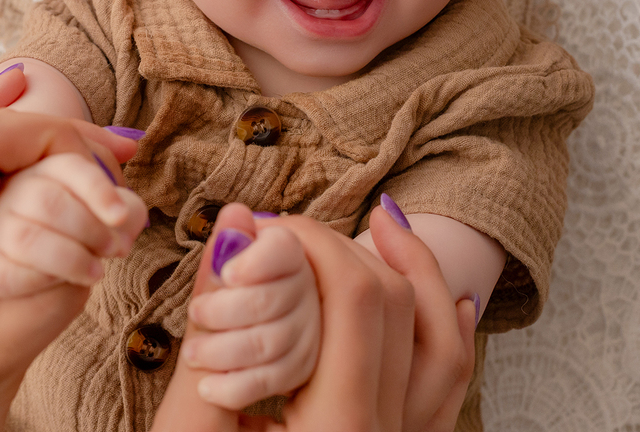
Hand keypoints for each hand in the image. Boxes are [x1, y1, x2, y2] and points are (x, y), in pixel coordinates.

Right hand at [0, 141, 147, 298]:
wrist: (51, 279)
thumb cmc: (85, 239)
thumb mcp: (110, 218)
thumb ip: (125, 202)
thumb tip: (130, 159)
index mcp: (44, 167)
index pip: (68, 167)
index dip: (98, 190)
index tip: (121, 218)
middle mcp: (11, 190)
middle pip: (49, 202)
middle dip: (91, 229)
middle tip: (116, 249)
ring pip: (29, 238)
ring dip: (74, 258)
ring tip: (98, 272)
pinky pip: (11, 272)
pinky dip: (46, 280)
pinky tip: (66, 282)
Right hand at [152, 204, 476, 431]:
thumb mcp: (190, 430)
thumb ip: (214, 325)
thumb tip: (235, 229)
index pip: (356, 297)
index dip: (314, 241)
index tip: (263, 228)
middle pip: (397, 310)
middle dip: (346, 250)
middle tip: (290, 232)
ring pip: (442, 347)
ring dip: (416, 278)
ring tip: (384, 227)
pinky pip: (446, 390)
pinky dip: (449, 335)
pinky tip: (449, 299)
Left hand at [180, 213, 319, 408]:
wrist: (234, 343)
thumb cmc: (229, 293)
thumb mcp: (225, 268)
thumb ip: (229, 246)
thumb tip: (235, 212)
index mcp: (290, 253)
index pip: (284, 249)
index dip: (255, 262)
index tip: (228, 274)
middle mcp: (309, 290)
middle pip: (270, 300)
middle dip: (224, 310)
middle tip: (195, 313)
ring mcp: (311, 332)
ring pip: (270, 343)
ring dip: (222, 350)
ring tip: (193, 353)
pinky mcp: (303, 369)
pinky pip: (273, 380)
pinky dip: (235, 386)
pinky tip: (208, 387)